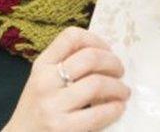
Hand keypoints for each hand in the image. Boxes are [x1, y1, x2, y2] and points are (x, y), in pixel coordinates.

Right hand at [2, 27, 129, 131]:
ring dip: (118, 87)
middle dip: (113, 63)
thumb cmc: (37, 110)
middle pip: (90, 57)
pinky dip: (114, 109)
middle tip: (120, 72)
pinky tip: (117, 108)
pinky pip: (97, 113)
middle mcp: (45, 81)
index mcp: (41, 65)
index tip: (107, 50)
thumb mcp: (43, 80)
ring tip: (122, 93)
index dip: (96, 40)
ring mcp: (52, 105)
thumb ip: (65, 65)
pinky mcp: (61, 127)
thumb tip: (105, 56)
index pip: (71, 37)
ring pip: (96, 83)